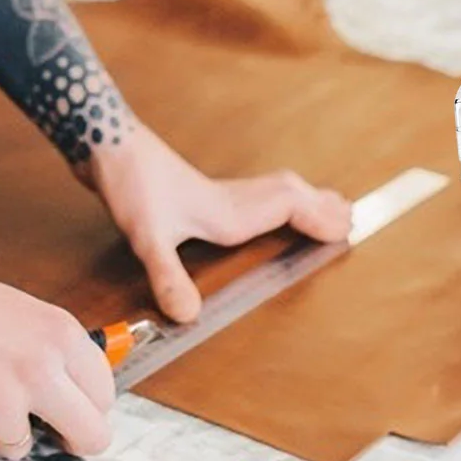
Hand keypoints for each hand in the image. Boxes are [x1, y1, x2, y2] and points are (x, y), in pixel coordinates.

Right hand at [0, 249, 113, 460]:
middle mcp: (40, 370)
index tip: (82, 415)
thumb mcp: (26, 313)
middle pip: (90, 434)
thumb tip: (76, 393)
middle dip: (75, 443)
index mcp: (61, 335)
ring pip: (21, 448)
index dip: (94, 410)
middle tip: (60, 441)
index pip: (105, 393)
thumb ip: (54, 352)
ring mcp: (1, 401)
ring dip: (0, 436)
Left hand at [81, 121, 351, 322]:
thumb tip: (188, 315)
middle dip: (322, 206)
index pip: (288, 205)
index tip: (347, 226)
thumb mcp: (145, 237)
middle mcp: (231, 198)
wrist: (108, 144)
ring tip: (326, 206)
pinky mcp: (200, 192)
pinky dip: (276, 198)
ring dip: (304, 198)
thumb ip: (167, 275)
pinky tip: (263, 210)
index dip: (318, 216)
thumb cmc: (130, 185)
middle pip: (291, 193)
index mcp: (228, 209)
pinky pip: (255, 194)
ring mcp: (217, 193)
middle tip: (352, 216)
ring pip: (275, 189)